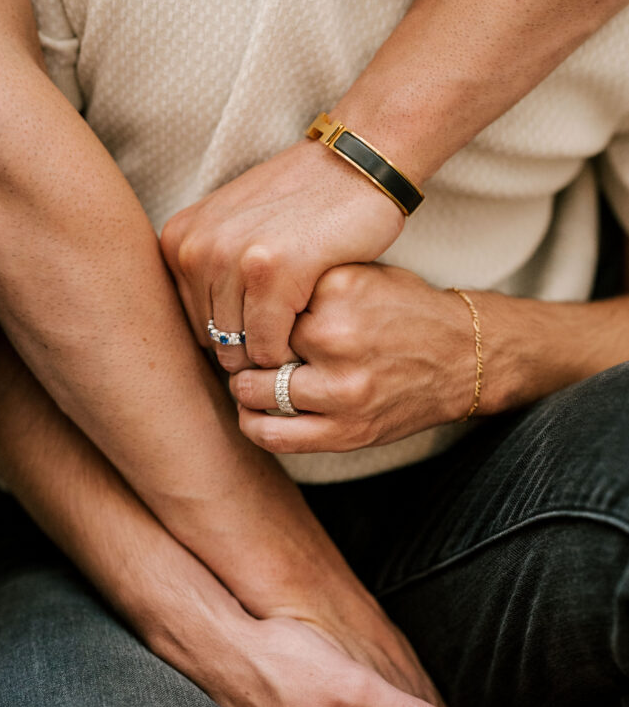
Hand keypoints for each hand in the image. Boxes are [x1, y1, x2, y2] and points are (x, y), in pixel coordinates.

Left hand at [160, 139, 402, 372]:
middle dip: (252, 348)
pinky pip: (269, 346)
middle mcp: (193, 250)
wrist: (355, 164)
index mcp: (179, 240)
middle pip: (215, 342)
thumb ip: (210, 270)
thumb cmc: (304, 202)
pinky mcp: (269, 272)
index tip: (268, 325)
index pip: (194, 326)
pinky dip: (291, 351)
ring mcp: (229, 259)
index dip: (234, 337)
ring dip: (274, 352)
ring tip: (302, 328)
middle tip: (290, 332)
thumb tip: (211, 341)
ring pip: (240, 350)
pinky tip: (310, 325)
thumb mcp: (235, 225)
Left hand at [230, 263, 477, 452]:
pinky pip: (275, 435)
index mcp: (340, 288)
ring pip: (255, 391)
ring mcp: (343, 389)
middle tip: (245, 349)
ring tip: (250, 379)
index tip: (255, 313)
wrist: (465, 356)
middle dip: (247, 348)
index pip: (264, 299)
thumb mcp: (362, 271)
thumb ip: (309, 279)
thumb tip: (242, 290)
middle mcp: (339, 337)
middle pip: (256, 345)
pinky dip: (253, 424)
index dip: (256, 308)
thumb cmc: (405, 310)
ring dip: (245, 387)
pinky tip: (254, 412)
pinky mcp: (347, 431)